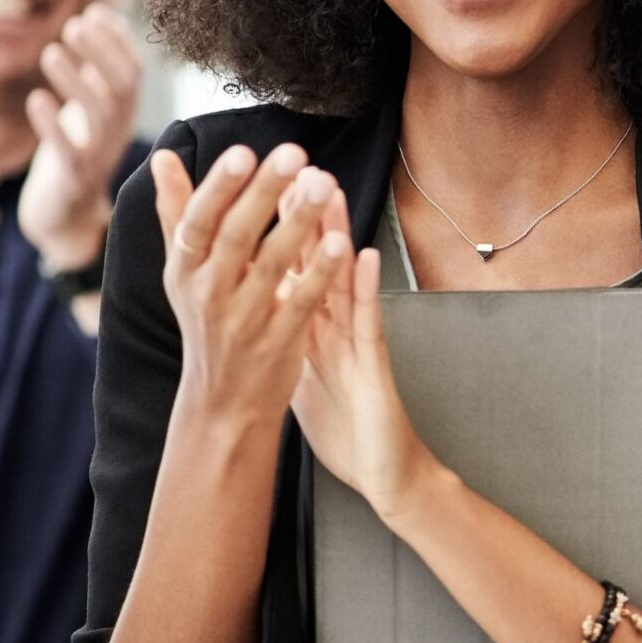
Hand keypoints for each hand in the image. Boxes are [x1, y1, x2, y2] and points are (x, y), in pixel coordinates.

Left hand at [19, 3, 141, 270]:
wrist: (65, 214)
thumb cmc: (74, 150)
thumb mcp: (91, 106)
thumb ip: (98, 67)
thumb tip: (100, 17)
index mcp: (125, 113)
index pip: (134, 71)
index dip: (117, 41)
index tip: (92, 13)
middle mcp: (119, 132)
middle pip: (122, 88)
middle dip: (101, 54)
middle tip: (73, 25)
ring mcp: (100, 155)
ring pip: (99, 116)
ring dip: (76, 82)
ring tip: (51, 52)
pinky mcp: (75, 178)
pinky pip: (69, 151)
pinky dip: (52, 125)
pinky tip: (36, 100)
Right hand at [152, 143, 352, 447]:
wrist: (221, 403)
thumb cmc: (207, 322)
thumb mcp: (184, 271)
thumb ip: (177, 213)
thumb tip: (163, 157)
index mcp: (185, 269)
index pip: (198, 221)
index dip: (218, 188)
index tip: (243, 152)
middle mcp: (209, 293)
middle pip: (236, 237)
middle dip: (264, 193)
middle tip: (294, 153)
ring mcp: (243, 320)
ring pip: (271, 266)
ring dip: (298, 224)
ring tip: (324, 185)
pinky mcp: (277, 344)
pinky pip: (300, 304)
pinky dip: (319, 275)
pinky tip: (342, 243)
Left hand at [285, 189, 440, 518]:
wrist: (384, 474)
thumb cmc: (346, 428)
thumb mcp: (306, 381)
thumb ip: (288, 346)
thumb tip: (258, 323)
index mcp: (313, 332)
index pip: (292, 274)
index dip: (276, 235)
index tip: (257, 193)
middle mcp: (335, 328)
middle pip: (317, 264)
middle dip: (304, 218)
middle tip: (292, 168)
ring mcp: (357, 342)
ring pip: (345, 280)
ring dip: (337, 236)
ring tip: (329, 190)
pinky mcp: (375, 365)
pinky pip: (369, 323)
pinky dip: (367, 289)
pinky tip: (364, 256)